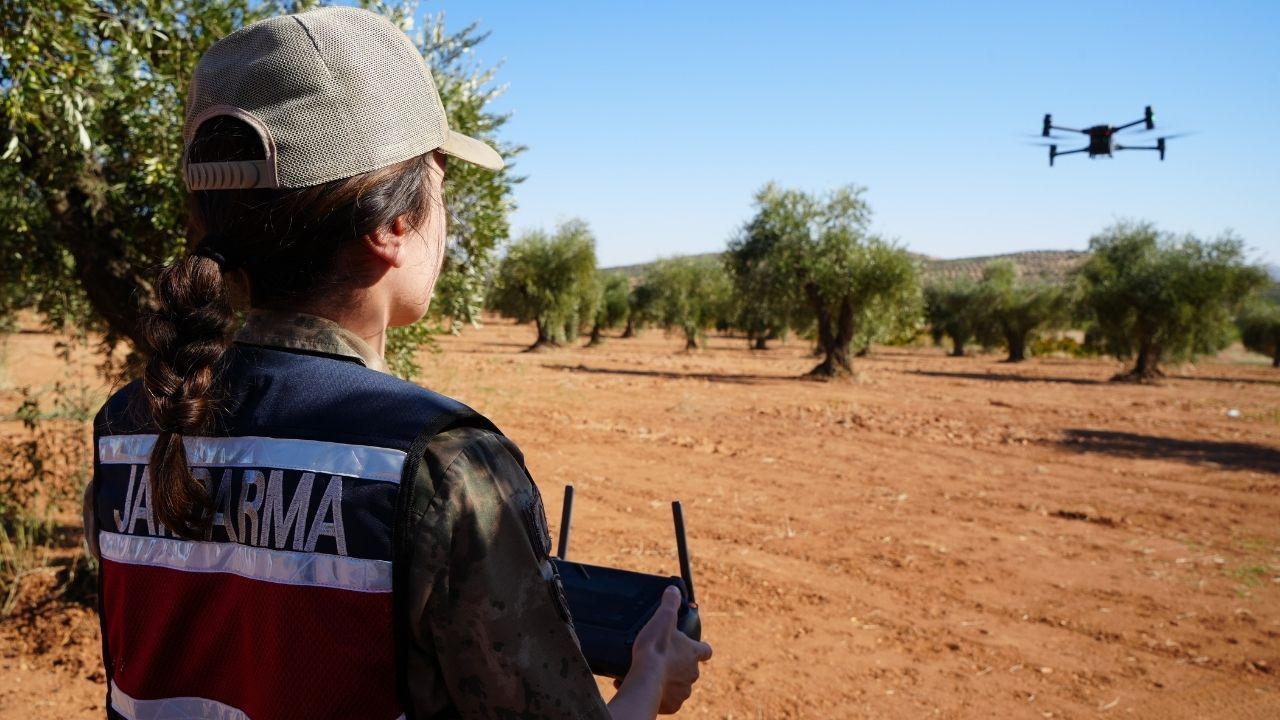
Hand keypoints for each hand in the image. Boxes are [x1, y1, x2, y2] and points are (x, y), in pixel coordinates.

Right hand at [625, 585, 712, 714]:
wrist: (645, 680)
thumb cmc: (655, 650)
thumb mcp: (662, 619)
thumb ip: (670, 603)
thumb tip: (673, 590)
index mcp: (693, 653)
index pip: (705, 650)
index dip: (700, 648)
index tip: (694, 647)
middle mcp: (692, 674)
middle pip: (690, 669)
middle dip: (678, 665)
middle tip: (662, 660)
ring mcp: (683, 691)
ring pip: (678, 686)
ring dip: (668, 681)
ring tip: (650, 674)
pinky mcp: (672, 705)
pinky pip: (667, 701)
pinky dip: (659, 696)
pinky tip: (645, 688)